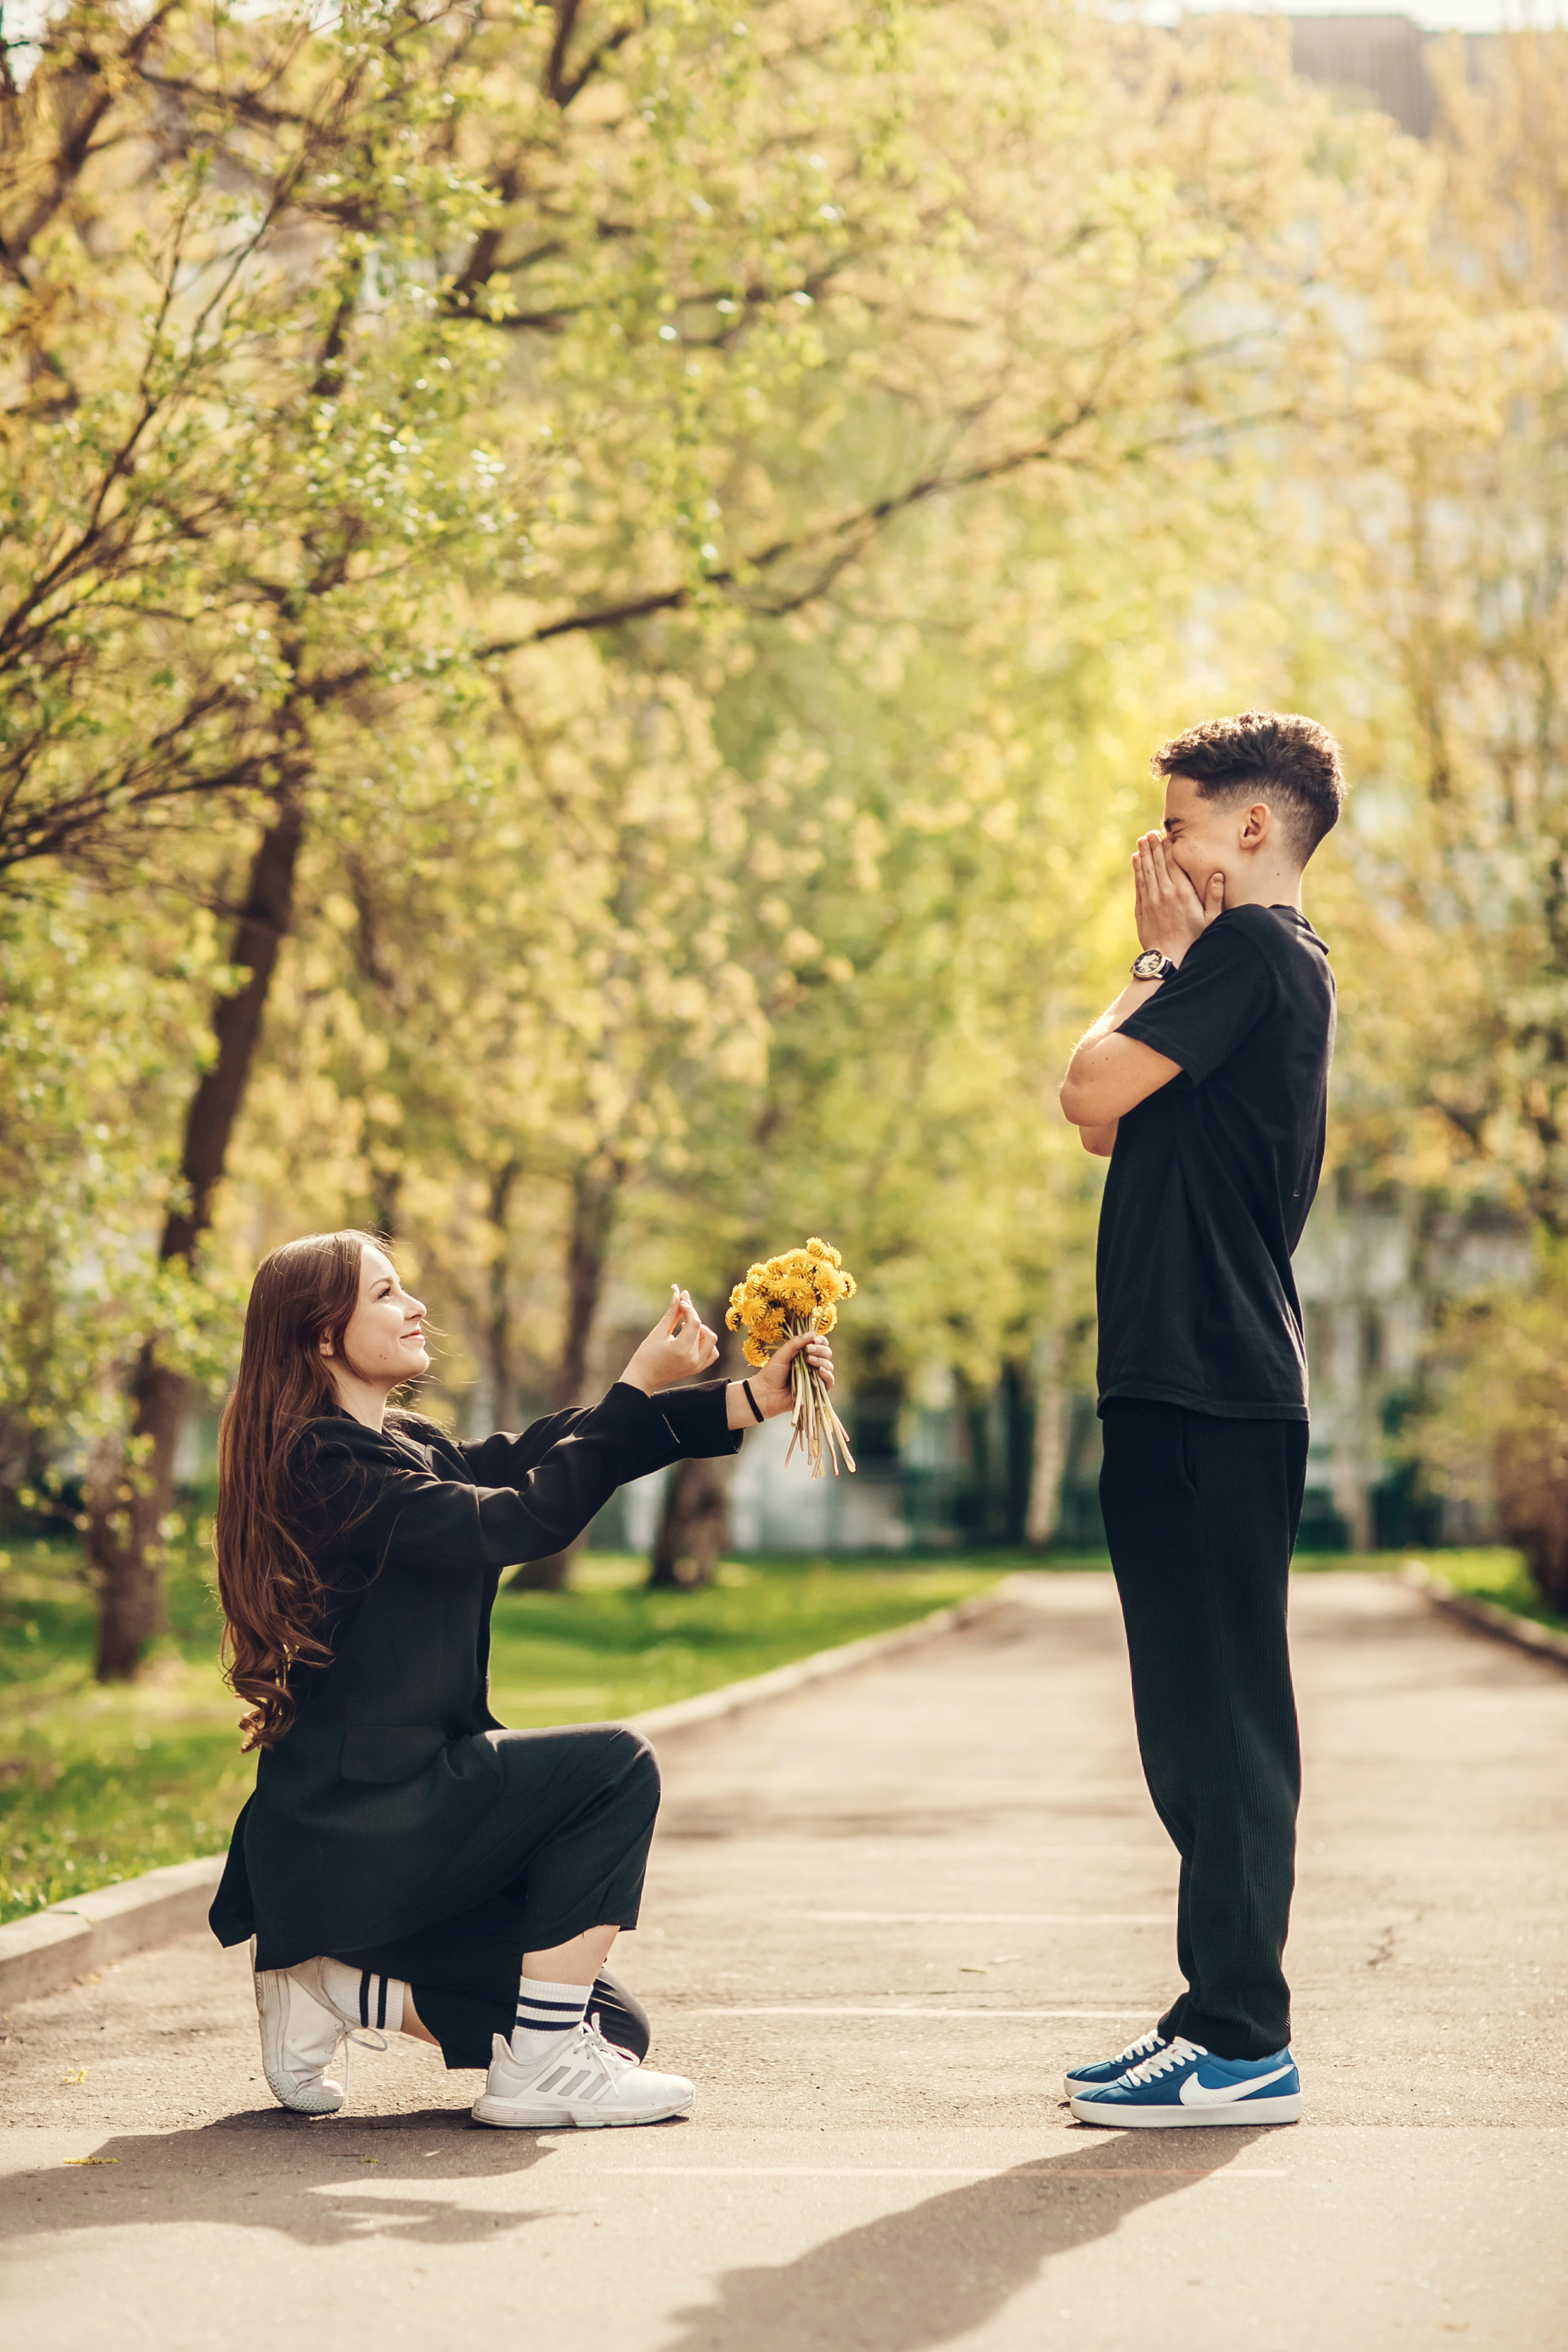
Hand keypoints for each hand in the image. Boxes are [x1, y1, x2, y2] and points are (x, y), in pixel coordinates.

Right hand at [620, 1286, 720, 1393]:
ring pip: (711, 1340)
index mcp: (682, 1350)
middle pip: (703, 1330)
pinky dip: (706, 1343)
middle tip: (681, 1310)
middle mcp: (693, 1359)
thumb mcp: (658, 1333)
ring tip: (685, 1328)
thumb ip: (671, 1314)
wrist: (644, 1378)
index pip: (694, 1322)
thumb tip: (678, 1295)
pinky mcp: (698, 1368)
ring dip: (701, 1331)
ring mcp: (697, 1365)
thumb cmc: (646, 1355)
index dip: (689, 1308)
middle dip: (693, 1317)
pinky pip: (711, 1352)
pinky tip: (692, 1338)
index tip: (681, 1299)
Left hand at [746, 1331, 834, 1419]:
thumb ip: (795, 1343)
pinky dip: (828, 1375)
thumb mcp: (782, 1355)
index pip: (820, 1345)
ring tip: (810, 1360)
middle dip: (820, 1350)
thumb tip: (813, 1333)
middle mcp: (812, 1365)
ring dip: (822, 1361)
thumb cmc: (772, 1374)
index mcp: (804, 1355)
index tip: (814, 1341)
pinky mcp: (817, 1391)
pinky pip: (829, 1382)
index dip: (820, 1341)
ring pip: (829, 1366)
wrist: (766, 1394)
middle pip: (827, 1354)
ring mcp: (815, 1377)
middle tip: (809, 1351)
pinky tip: (820, 1371)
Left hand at [1133, 831, 1223, 961]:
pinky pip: (1139, 884)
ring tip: (1142, 841)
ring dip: (1144, 854)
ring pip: (1146, 871)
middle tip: (1150, 833)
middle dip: (1154, 846)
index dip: (1169, 848)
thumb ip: (1215, 896)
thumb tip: (1219, 875)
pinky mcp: (1142, 908)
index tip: (1167, 836)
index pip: (1173, 863)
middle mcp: (1165, 892)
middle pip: (1158, 863)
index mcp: (1183, 892)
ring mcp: (1151, 899)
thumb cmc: (1194, 939)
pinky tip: (1136, 860)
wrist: (1169, 957)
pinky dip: (1137, 870)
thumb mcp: (1211, 919)